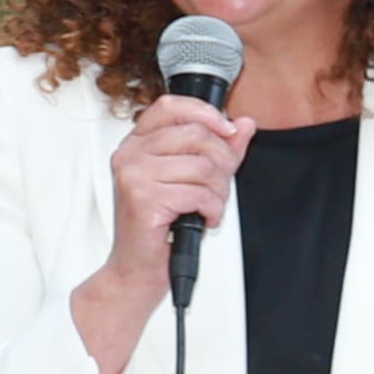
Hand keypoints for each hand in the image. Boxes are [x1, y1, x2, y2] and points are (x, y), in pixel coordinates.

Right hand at [102, 89, 247, 295]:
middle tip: (218, 186)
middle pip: (197, 136)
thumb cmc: (160, 225)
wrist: (138, 266)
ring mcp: (134, 176)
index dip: (207, 113)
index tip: (228, 130)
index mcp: (138, 143)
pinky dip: (213, 209)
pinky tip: (203, 218)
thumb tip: (244, 124)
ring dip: (219, 192)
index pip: (172, 106)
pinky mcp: (144, 199)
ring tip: (208, 206)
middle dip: (222, 163)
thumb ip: (220, 150)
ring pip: (203, 167)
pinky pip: (200, 194)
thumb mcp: (193, 179)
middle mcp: (130, 155)